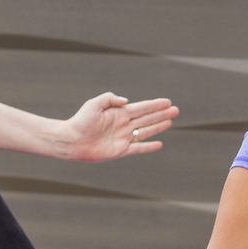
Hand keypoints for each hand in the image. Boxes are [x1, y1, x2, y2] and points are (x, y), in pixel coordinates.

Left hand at [61, 93, 178, 162]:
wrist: (71, 140)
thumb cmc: (80, 121)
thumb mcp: (94, 104)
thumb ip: (110, 98)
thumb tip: (126, 100)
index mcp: (119, 113)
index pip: (142, 108)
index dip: (155, 105)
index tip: (167, 102)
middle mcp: (123, 125)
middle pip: (147, 118)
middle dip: (162, 114)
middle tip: (176, 110)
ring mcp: (123, 138)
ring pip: (145, 131)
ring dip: (158, 126)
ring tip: (170, 121)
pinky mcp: (120, 150)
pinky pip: (138, 148)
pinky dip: (149, 147)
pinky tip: (159, 144)